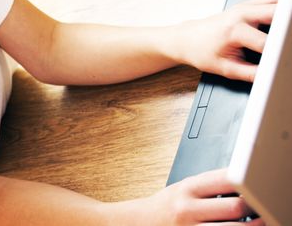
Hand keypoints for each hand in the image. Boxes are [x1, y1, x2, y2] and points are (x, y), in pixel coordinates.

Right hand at [139, 169, 262, 225]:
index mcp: (187, 188)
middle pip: (235, 206)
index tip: (254, 185)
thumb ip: (210, 185)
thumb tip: (243, 184)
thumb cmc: (167, 205)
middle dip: (252, 207)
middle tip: (259, 206)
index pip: (226, 179)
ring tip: (257, 222)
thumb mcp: (184, 187)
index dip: (246, 181)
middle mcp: (188, 208)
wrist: (142, 222)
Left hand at [176, 0, 279, 81]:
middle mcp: (242, 13)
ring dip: (288, 13)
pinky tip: (287, 16)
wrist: (188, 38)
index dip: (279, 54)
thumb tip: (272, 78)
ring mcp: (248, 5)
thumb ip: (251, 74)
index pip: (266, 42)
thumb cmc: (202, 52)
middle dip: (288, 28)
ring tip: (289, 29)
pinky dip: (285, 3)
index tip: (284, 60)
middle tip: (290, 42)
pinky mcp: (252, 3)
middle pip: (279, 14)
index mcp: (234, 30)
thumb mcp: (225, 69)